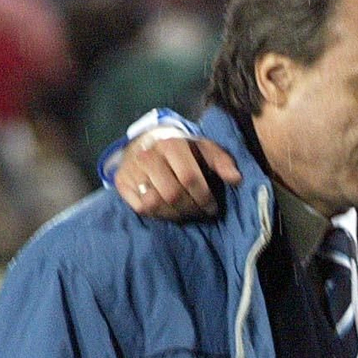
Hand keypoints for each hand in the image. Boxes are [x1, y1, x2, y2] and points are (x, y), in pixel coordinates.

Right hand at [116, 135, 240, 219]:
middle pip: (172, 194)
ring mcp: (132, 169)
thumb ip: (222, 162)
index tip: (212, 207)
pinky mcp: (122, 182)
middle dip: (191, 209)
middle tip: (200, 213)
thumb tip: (236, 179)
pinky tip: (169, 210)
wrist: (148, 142)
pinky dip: (158, 214)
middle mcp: (148, 155)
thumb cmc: (183, 151)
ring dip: (175, 215)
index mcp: (171, 144)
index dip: (203, 197)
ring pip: (155, 204)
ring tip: (186, 213)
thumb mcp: (205, 150)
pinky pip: (141, 208)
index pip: (189, 177)